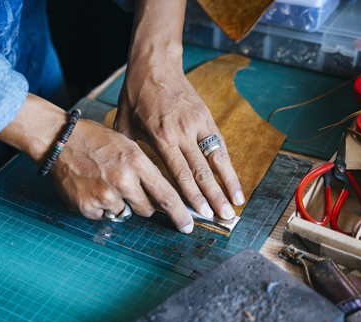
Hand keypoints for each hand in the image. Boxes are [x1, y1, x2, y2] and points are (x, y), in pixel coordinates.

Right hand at [52, 119, 193, 232]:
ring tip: (104, 183)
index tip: (187, 226)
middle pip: (148, 210)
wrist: (60, 141)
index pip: (166, 196)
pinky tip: (91, 188)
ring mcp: (104, 196)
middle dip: (143, 203)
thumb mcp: (128, 146)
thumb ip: (146, 170)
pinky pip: (103, 215)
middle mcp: (123, 182)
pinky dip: (99, 206)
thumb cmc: (95, 140)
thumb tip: (162, 193)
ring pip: (125, 213)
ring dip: (119, 203)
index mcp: (136, 163)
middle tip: (128, 188)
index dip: (179, 214)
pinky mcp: (87, 207)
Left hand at [114, 57, 243, 218]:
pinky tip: (233, 180)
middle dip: (213, 197)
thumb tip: (133, 175)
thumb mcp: (124, 124)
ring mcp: (197, 124)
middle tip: (222, 218)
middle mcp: (182, 133)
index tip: (200, 213)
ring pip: (216, 159)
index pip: (179, 173)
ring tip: (235, 204)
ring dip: (227, 184)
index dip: (191, 195)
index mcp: (161, 137)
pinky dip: (227, 164)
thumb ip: (131, 150)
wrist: (154, 65)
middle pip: (201, 172)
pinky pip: (219, 144)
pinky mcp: (206, 117)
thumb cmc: (135, 96)